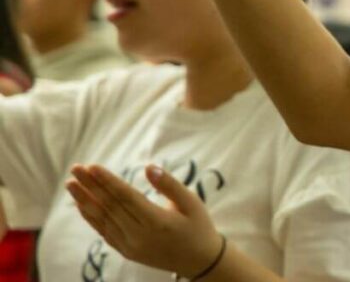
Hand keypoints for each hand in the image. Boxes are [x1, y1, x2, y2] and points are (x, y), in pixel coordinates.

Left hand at [66, 164, 222, 277]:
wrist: (199, 261)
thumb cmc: (198, 226)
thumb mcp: (192, 202)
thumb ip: (170, 185)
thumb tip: (149, 167)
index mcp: (157, 221)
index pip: (125, 197)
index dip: (107, 181)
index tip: (92, 166)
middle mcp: (140, 235)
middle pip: (110, 206)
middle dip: (90, 186)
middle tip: (76, 168)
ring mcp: (131, 245)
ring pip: (103, 219)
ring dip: (84, 200)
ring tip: (71, 183)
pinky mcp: (126, 251)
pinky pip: (104, 231)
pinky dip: (91, 217)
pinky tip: (82, 203)